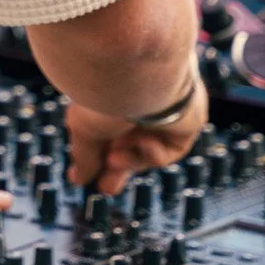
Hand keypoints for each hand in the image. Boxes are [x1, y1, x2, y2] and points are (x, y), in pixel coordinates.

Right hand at [66, 84, 209, 194]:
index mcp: (113, 95)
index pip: (107, 130)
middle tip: (106, 188)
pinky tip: (145, 140)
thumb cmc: (107, 94)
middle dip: (119, 167)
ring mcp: (164, 111)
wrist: (141, 76)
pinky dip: (154, 152)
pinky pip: (170, 150)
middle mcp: (140, 100)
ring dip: (130, 160)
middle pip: (132, 143)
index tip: (85, 179)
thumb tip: (78, 179)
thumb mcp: (85, 129)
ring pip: (149, 149)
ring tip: (114, 159)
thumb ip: (84, 157)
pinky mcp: (187, 122)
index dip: (97, 156)